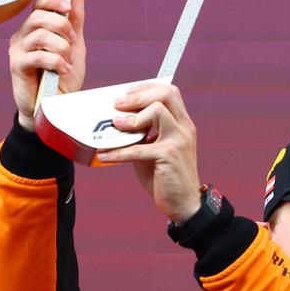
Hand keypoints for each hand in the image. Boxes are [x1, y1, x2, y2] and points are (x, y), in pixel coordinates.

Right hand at [7, 0, 86, 131]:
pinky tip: (63, 70)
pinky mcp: (16, 65)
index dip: (54, 1)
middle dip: (63, 27)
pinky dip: (56, 62)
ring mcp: (17, 50)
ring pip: (40, 34)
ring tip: (67, 62)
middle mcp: (23, 35)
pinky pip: (38, 55)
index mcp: (35, 29)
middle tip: (73, 42)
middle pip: (39, 15)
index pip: (39, 4)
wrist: (54, 108)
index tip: (68, 8)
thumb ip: (76, 22)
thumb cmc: (62, 78)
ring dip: (62, 48)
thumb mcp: (75, 47)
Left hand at [96, 83, 202, 221]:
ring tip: (115, 125)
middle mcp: (184, 128)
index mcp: (182, 123)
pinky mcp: (169, 156)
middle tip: (117, 104)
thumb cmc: (167, 176)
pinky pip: (139, 148)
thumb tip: (117, 122)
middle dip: (137, 96)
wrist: (184, 203)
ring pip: (157, 111)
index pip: (169, 91)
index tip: (126, 93)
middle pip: (165, 95)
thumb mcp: (156, 148)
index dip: (146, 88)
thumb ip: (143, 134)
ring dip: (132, 117)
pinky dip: (118, 151)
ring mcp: (179, 141)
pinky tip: (105, 155)